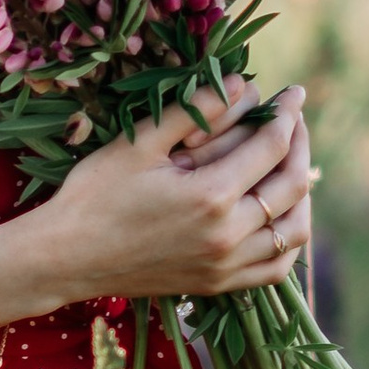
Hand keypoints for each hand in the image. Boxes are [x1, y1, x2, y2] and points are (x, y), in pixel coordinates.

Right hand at [10, 80, 315, 308]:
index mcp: (210, 196)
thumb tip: (244, 84)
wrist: (66, 257)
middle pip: (292, 185)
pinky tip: (279, 215)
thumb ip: (196, 110)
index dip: (287, 114)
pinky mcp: (217, 284)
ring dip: (302, 193)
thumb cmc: (94, 193)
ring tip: (290, 163)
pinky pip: (275, 267)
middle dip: (299, 144)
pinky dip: (288, 240)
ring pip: (294, 230)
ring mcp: (225, 266)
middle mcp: (228, 236)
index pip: (272, 146)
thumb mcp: (140, 141)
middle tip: (292, 119)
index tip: (293, 93)